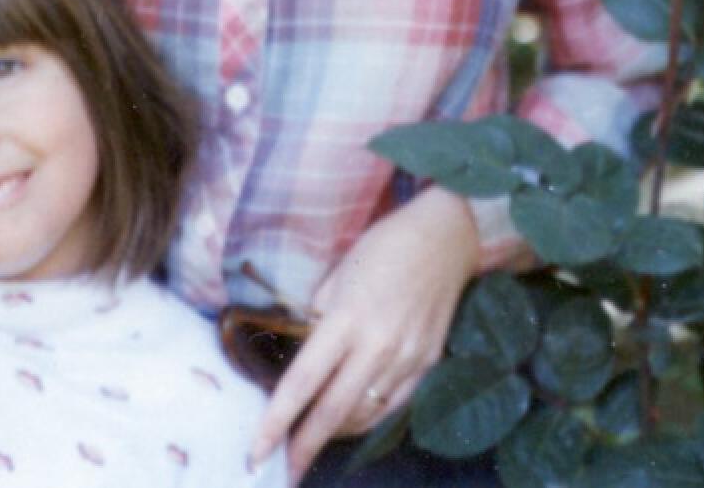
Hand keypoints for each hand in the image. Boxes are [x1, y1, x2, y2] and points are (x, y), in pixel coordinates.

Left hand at [251, 186, 479, 483]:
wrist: (446, 237)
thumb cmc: (384, 247)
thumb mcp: (338, 274)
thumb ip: (319, 319)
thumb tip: (303, 352)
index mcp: (347, 318)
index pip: (303, 382)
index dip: (277, 421)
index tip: (257, 450)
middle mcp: (378, 345)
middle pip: (333, 411)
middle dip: (304, 446)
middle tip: (282, 470)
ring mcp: (408, 358)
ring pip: (364, 415)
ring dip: (335, 433)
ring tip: (313, 439)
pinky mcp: (428, 362)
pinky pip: (393, 405)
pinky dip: (368, 418)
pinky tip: (351, 421)